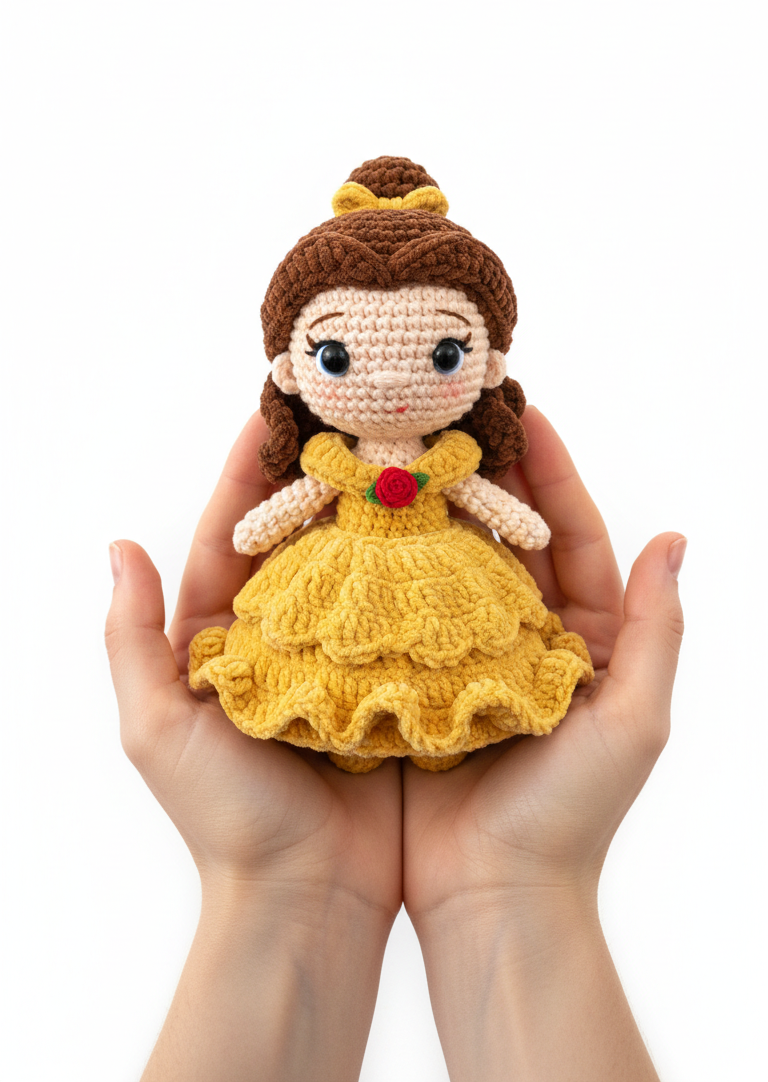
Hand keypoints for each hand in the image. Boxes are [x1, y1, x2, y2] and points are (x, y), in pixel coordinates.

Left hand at [105, 415, 401, 1081]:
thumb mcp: (157, 727)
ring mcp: (342, 657)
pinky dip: (426, 566)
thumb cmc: (225, 819)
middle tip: (358, 411)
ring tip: (408, 446)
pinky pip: (410, 610)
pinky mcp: (394, 682)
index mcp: (222, 637)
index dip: (247, 470)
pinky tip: (453, 521)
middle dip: (327, 474)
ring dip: (382, 510)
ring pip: (362, 564)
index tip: (272, 408)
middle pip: (303, 535)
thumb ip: (132, 637)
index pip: (232, 531)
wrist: (307, 901)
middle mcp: (284, 637)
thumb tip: (119, 545)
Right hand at [405, 404, 684, 915]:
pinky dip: (388, 562)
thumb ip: (657, 631)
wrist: (495, 898)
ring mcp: (468, 655)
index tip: (527, 411)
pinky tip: (362, 519)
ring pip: (452, 562)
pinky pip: (403, 607)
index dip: (553, 473)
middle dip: (485, 473)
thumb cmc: (574, 815)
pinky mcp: (416, 678)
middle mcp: (527, 637)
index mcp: (585, 639)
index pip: (573, 535)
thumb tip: (674, 540)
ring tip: (404, 449)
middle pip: (508, 536)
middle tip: (451, 413)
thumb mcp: (635, 720)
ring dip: (433, 507)